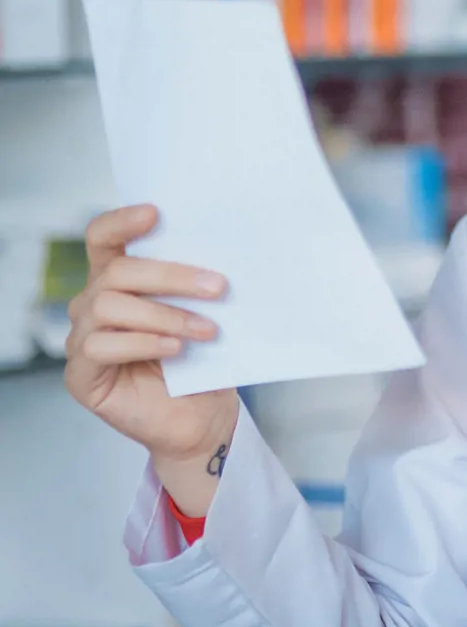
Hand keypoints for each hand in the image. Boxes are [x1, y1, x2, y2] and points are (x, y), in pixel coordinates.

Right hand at [65, 204, 239, 514]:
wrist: (203, 414)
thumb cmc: (205, 357)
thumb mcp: (205, 311)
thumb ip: (197, 282)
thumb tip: (224, 249)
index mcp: (119, 278)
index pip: (103, 237)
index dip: (122, 220)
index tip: (156, 212)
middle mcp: (93, 302)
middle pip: (117, 271)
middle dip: (172, 275)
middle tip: (219, 287)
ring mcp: (82, 337)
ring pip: (110, 305)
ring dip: (166, 314)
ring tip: (208, 329)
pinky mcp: (81, 374)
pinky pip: (101, 345)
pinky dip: (144, 342)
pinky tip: (176, 348)